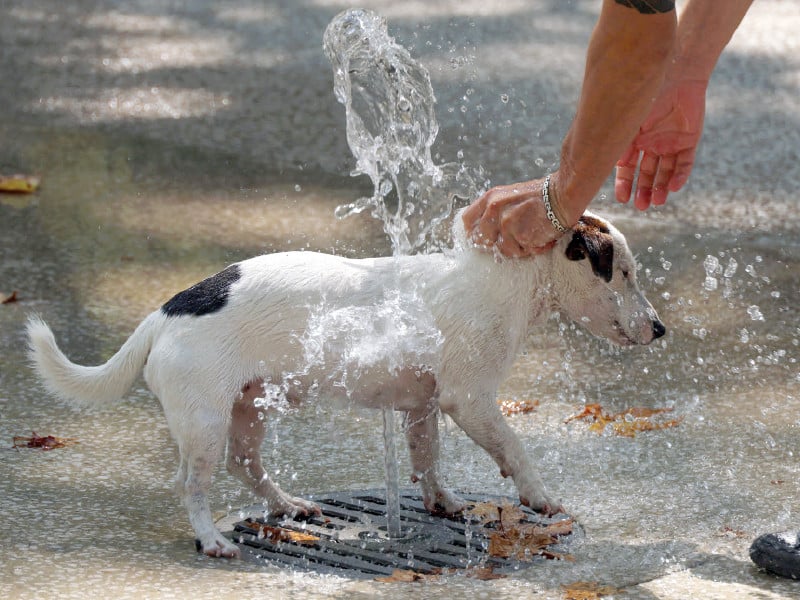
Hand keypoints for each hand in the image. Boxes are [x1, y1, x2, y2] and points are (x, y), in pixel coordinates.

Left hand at [461, 178, 564, 257]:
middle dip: (497, 244)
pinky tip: (542, 238)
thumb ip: (494, 211)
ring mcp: (506, 223)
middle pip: (481, 241)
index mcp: (490, 198)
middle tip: (515, 239)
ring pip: (503, 250)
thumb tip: (484, 233)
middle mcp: (494, 209)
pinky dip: (534, 249)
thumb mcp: (509, 196)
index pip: (467, 221)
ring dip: (519, 248)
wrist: (563, 194)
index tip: (483, 240)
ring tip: (533, 235)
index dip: (473, 233)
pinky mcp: (520, 235)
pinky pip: (522, 253)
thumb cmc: (540, 196)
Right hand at [615, 78, 706, 208]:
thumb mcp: (627, 123)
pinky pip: (685, 163)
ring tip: (657, 202)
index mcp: (633, 140)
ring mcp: (671, 142)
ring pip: (666, 171)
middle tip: (641, 207)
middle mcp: (651, 144)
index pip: (627, 168)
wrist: (677, 72)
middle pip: (647, 174)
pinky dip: (680, 176)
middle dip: (643, 191)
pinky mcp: (689, 140)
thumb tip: (602, 169)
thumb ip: (617, 145)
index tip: (622, 199)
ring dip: (661, 188)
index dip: (624, 184)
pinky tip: (673, 187)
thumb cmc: (647, 94)